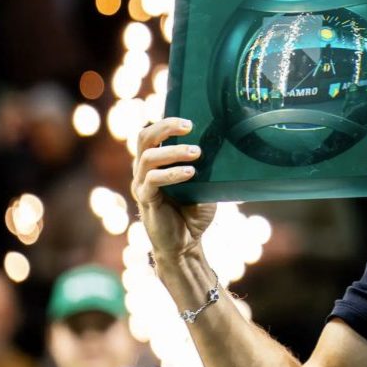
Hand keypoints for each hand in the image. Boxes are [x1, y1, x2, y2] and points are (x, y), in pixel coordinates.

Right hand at [131, 118, 215, 261]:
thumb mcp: (204, 185)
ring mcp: (141, 184)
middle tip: (189, 126)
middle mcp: (143, 170)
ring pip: (148, 158)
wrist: (185, 244)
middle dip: (165, 127)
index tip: (190, 121)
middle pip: (144, 138)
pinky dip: (172, 174)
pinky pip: (153, 181)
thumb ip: (206, 168)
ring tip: (197, 153)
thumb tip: (225, 147)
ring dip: (173, 152)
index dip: (167, 123)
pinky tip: (190, 173)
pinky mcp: (145, 200)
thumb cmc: (194, 213)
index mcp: (155, 163)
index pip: (153, 134)